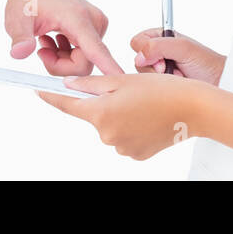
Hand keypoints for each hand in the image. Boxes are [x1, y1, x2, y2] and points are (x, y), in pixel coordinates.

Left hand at [4, 0, 125, 75]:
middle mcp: (94, 23)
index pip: (97, 51)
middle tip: (41, 51)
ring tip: (46, 40)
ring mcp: (97, 26)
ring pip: (84, 63)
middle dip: (60, 66)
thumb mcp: (17, 18)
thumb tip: (18, 53)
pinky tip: (54, 39)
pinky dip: (67, 54)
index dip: (109, 69)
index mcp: (78, 19)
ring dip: (61, 60)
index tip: (122, 83)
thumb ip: (20, 37)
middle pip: (84, 65)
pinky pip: (85, 56)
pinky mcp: (96, 30)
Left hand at [37, 71, 210, 159]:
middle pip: (94, 115)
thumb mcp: (122, 79)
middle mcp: (108, 135)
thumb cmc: (161, 89)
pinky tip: (147, 118)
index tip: (38, 91)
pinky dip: (131, 127)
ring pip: (110, 126)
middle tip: (125, 91)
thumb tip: (70, 85)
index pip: (68, 105)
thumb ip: (92, 83)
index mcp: (101, 113)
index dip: (52, 97)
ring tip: (142, 104)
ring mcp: (122, 147)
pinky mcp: (136, 154)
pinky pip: (124, 137)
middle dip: (102, 103)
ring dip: (118, 115)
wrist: (194, 108)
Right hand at [131, 28, 225, 84]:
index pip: (137, 41)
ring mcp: (159, 70)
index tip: (162, 59)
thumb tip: (139, 56)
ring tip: (178, 77)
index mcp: (161, 38)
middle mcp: (158, 53)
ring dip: (161, 78)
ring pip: (143, 76)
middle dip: (155, 68)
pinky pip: (150, 88)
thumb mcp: (184, 48)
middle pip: (138, 60)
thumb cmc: (206, 63)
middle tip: (173, 70)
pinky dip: (163, 88)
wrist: (220, 83)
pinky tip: (177, 85)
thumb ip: (159, 46)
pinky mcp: (161, 86)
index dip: (146, 51)